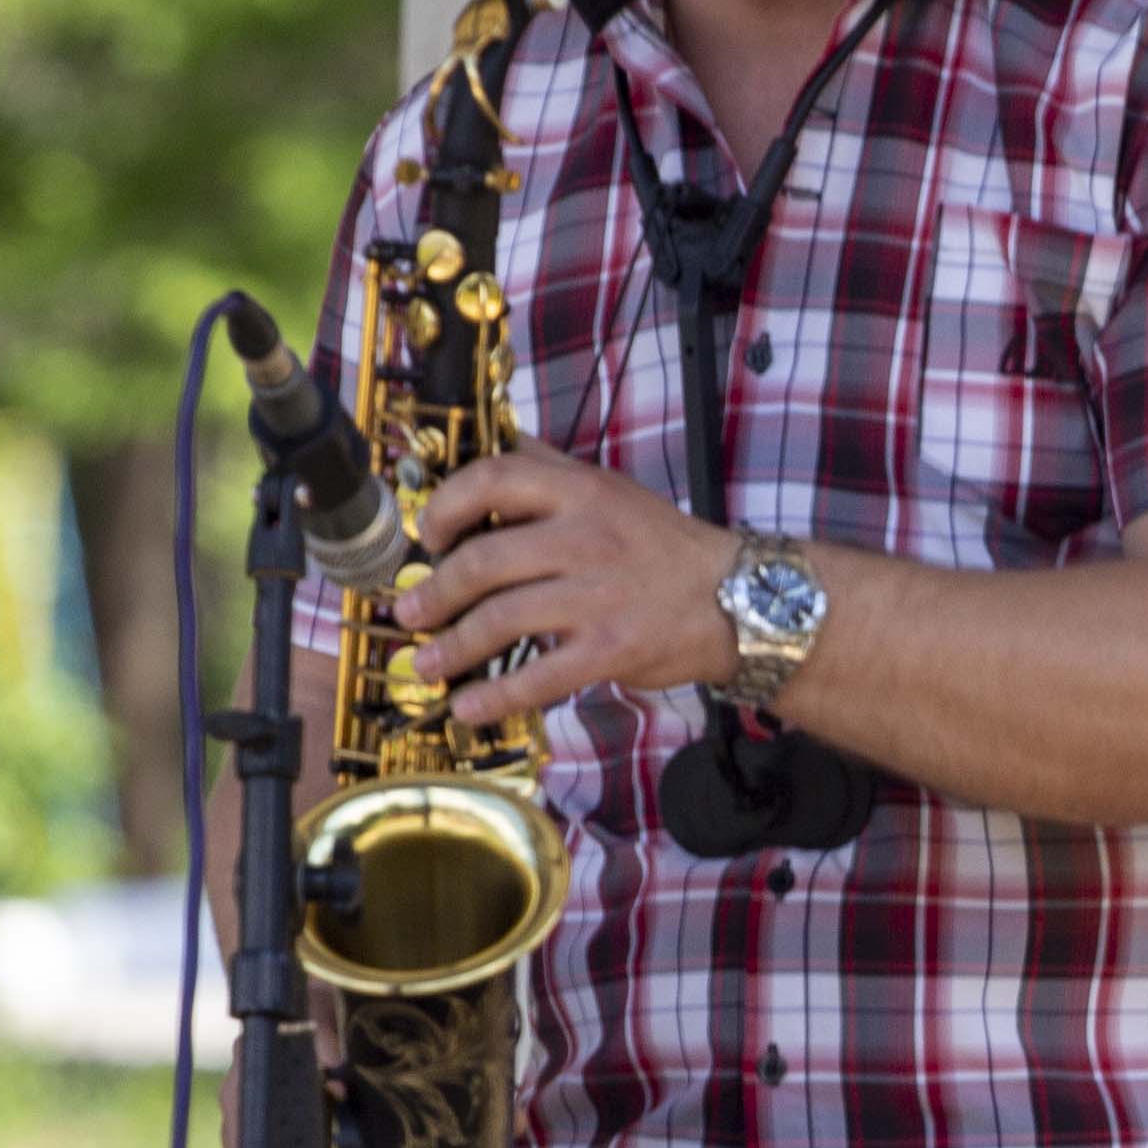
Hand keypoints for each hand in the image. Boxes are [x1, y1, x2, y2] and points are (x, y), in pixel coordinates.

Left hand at [396, 443, 741, 723]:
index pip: (493, 479)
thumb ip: (550, 469)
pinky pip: (539, 676)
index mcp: (580, 491)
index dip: (445, 506)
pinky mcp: (610, 649)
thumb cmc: (663, 546)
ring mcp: (597, 596)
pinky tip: (470, 707)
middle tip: (410, 612)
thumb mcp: (610, 488)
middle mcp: (585, 538)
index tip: (427, 535)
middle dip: (434, 592)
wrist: (738, 598)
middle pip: (483, 560)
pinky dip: (496, 696)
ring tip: (425, 662)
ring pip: (500, 620)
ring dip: (452, 646)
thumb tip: (492, 440)